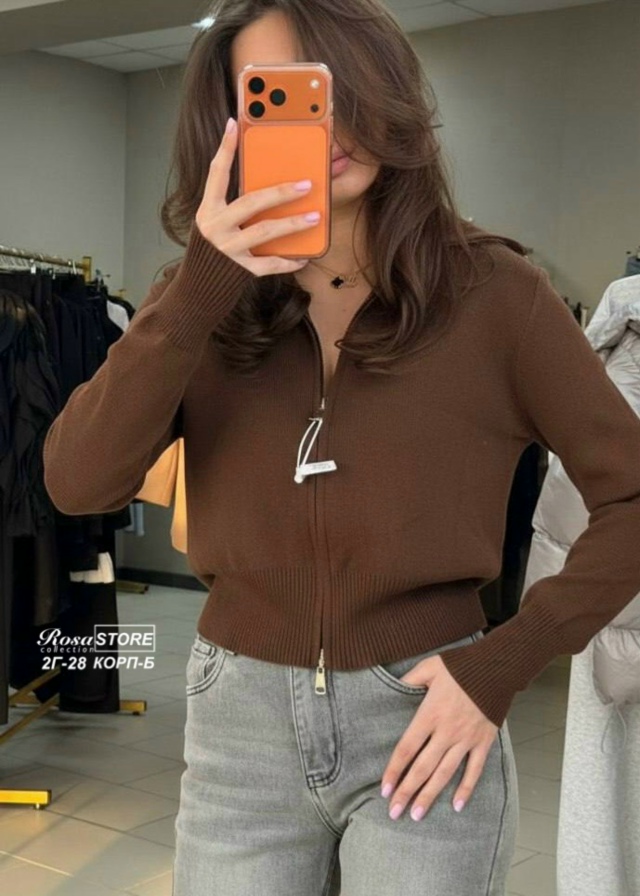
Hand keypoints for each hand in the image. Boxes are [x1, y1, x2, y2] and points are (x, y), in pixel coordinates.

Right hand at [195, 117, 319, 276]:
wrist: (202, 284)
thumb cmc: (217, 244)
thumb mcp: (218, 219)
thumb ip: (235, 200)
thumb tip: (265, 177)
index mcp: (208, 208)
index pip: (217, 173)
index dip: (225, 149)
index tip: (234, 124)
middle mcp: (215, 227)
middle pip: (250, 203)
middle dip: (280, 193)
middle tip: (307, 184)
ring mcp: (227, 249)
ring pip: (264, 232)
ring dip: (292, 224)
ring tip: (315, 217)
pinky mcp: (240, 270)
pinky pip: (269, 264)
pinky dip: (289, 261)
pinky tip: (305, 257)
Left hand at [380, 654, 497, 820]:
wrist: (495, 667)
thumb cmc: (460, 666)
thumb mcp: (429, 667)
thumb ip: (409, 679)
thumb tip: (391, 687)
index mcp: (429, 714)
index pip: (407, 748)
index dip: (394, 770)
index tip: (384, 789)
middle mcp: (446, 731)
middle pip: (422, 767)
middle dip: (407, 792)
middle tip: (394, 813)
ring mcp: (466, 739)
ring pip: (444, 774)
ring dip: (430, 796)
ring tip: (416, 815)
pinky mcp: (483, 742)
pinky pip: (474, 770)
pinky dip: (466, 789)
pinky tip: (457, 806)